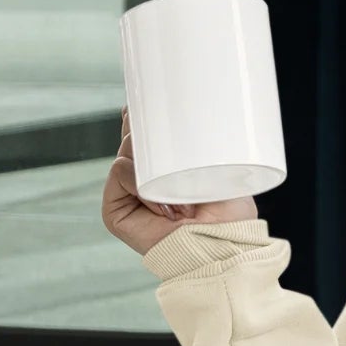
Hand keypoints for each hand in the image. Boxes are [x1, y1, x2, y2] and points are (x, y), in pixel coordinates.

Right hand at [102, 107, 259, 256]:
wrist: (224, 246)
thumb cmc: (231, 215)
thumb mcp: (218, 168)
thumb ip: (197, 145)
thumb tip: (185, 116)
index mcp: (163, 173)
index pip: (144, 136)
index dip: (144, 118)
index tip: (153, 99)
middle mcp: (142, 184)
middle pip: (131, 139)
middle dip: (144, 129)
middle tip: (169, 142)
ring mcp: (126, 197)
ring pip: (126, 152)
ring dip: (149, 160)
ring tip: (176, 187)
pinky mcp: (115, 213)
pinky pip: (119, 172)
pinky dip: (138, 179)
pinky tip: (160, 201)